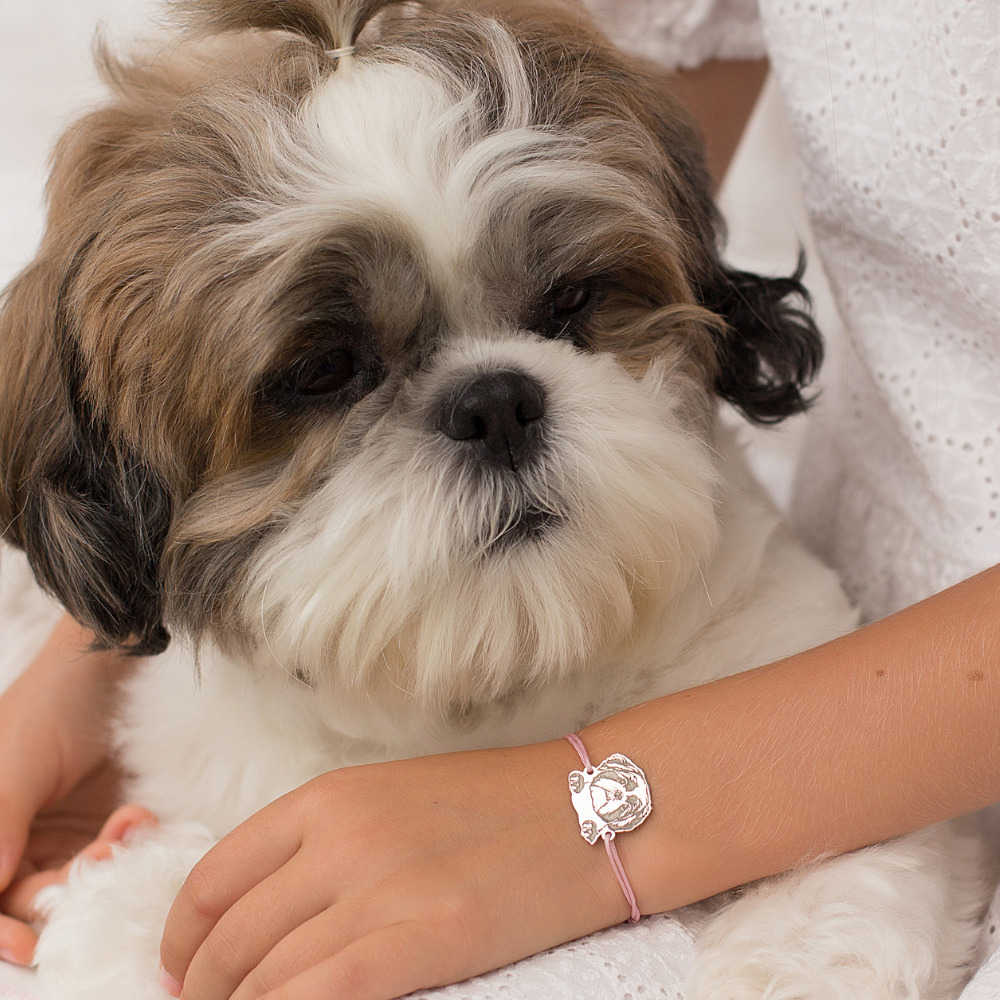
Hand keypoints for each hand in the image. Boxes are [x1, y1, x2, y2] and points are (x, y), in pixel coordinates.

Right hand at [0, 615, 132, 962]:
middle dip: (66, 890)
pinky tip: (141, 818)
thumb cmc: (53, 698)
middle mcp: (22, 837)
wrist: (112, 660)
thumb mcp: (17, 759)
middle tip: (103, 861)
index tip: (29, 945)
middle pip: (32, 896)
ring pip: (82, 879)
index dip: (0, 928)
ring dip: (106, 864)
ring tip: (127, 827)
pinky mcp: (114, 818)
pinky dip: (132, 845)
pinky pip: (122, 852)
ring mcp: (70, 829)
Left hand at [159, 742, 628, 999]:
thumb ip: (324, 842)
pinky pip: (323, 996)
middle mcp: (341, 838)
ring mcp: (380, 888)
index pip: (214, 877)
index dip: (183, 937)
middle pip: (231, 938)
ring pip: (266, 978)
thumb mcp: (393, 798)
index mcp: (329, 798)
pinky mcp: (423, 938)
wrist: (585, 809)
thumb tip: (264, 910)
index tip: (183, 970)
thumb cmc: (493, 804)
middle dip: (203, 992)